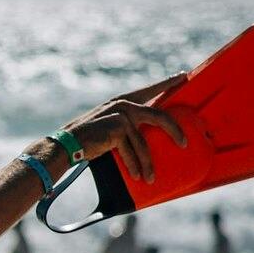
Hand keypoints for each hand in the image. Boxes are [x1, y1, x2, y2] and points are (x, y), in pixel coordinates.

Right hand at [58, 73, 189, 183]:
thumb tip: (145, 140)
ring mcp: (122, 114)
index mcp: (123, 101)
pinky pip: (132, 150)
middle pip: (159, 116)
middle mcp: (124, 104)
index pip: (150, 90)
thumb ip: (127, 127)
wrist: (68, 144)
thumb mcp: (110, 127)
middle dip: (175, 130)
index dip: (167, 82)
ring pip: (144, 142)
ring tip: (151, 177)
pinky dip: (134, 165)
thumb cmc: (88, 140)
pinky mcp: (118, 127)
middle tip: (185, 143)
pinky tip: (138, 176)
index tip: (183, 75)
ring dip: (148, 163)